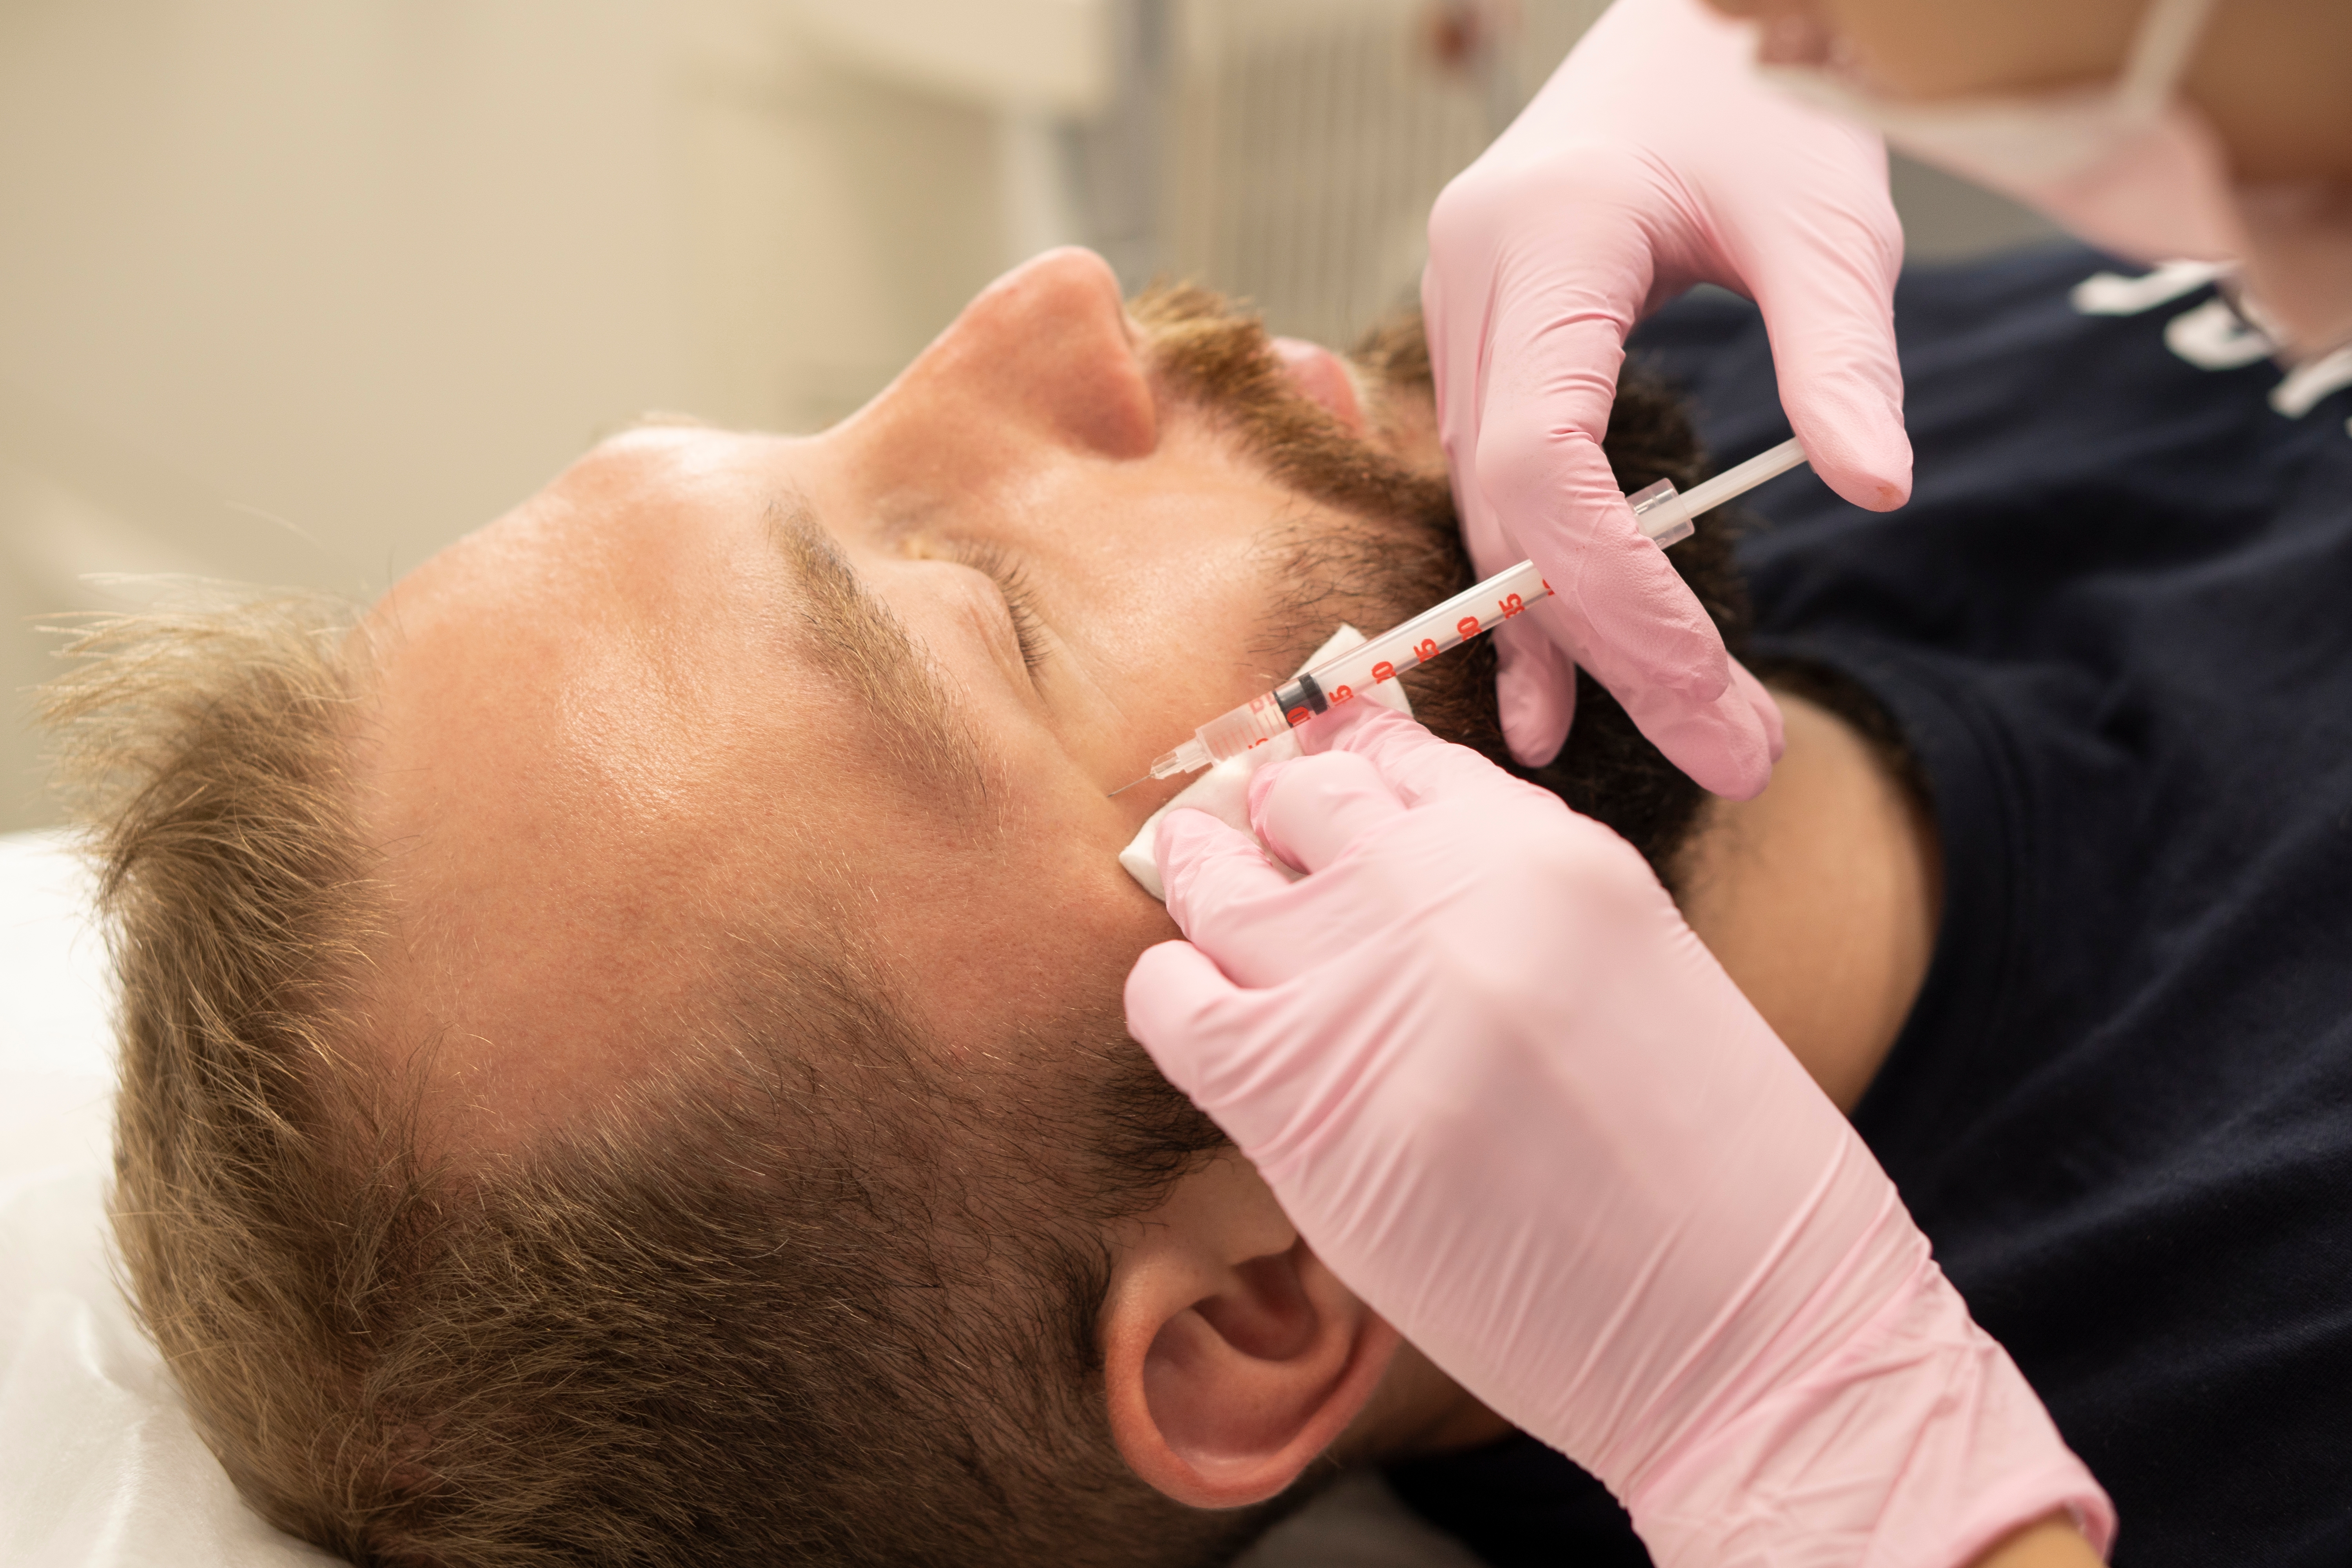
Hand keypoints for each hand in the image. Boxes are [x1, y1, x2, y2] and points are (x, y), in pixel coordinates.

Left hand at [1125, 705, 2111, 1564]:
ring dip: (1208, 892)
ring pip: (1218, 881)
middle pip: (1301, 797)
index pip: (1400, 758)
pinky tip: (1214, 1030)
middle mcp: (1451, 891)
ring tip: (1218, 927)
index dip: (1351, 781)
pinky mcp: (1301, 1102)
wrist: (1760, 1340)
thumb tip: (1387, 871)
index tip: (1326, 816)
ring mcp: (1368, 988)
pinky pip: (1170, 1001)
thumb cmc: (1719, 1183)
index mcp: (1552, 850)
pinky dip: (1173, 997)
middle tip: (1261, 866)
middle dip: (1272, 825)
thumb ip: (1515, 905)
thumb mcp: (1639, 972)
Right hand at [1422, 0, 1909, 796]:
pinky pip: (1499, 489)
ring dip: (1568, 636)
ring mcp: (1460, 318)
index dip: (1612, 594)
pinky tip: (1559, 681)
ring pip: (1494, 513)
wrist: (1686, 22)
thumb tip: (1879, 490)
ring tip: (1649, 745)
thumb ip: (1842, 350)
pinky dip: (1542, 583)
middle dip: (1613, 647)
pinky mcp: (1484, 347)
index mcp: (1541, 242)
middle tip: (1729, 754)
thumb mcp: (1830, 210)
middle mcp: (1469, 288)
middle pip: (1515, 512)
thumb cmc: (1760, 94)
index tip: (1709, 693)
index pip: (1541, 462)